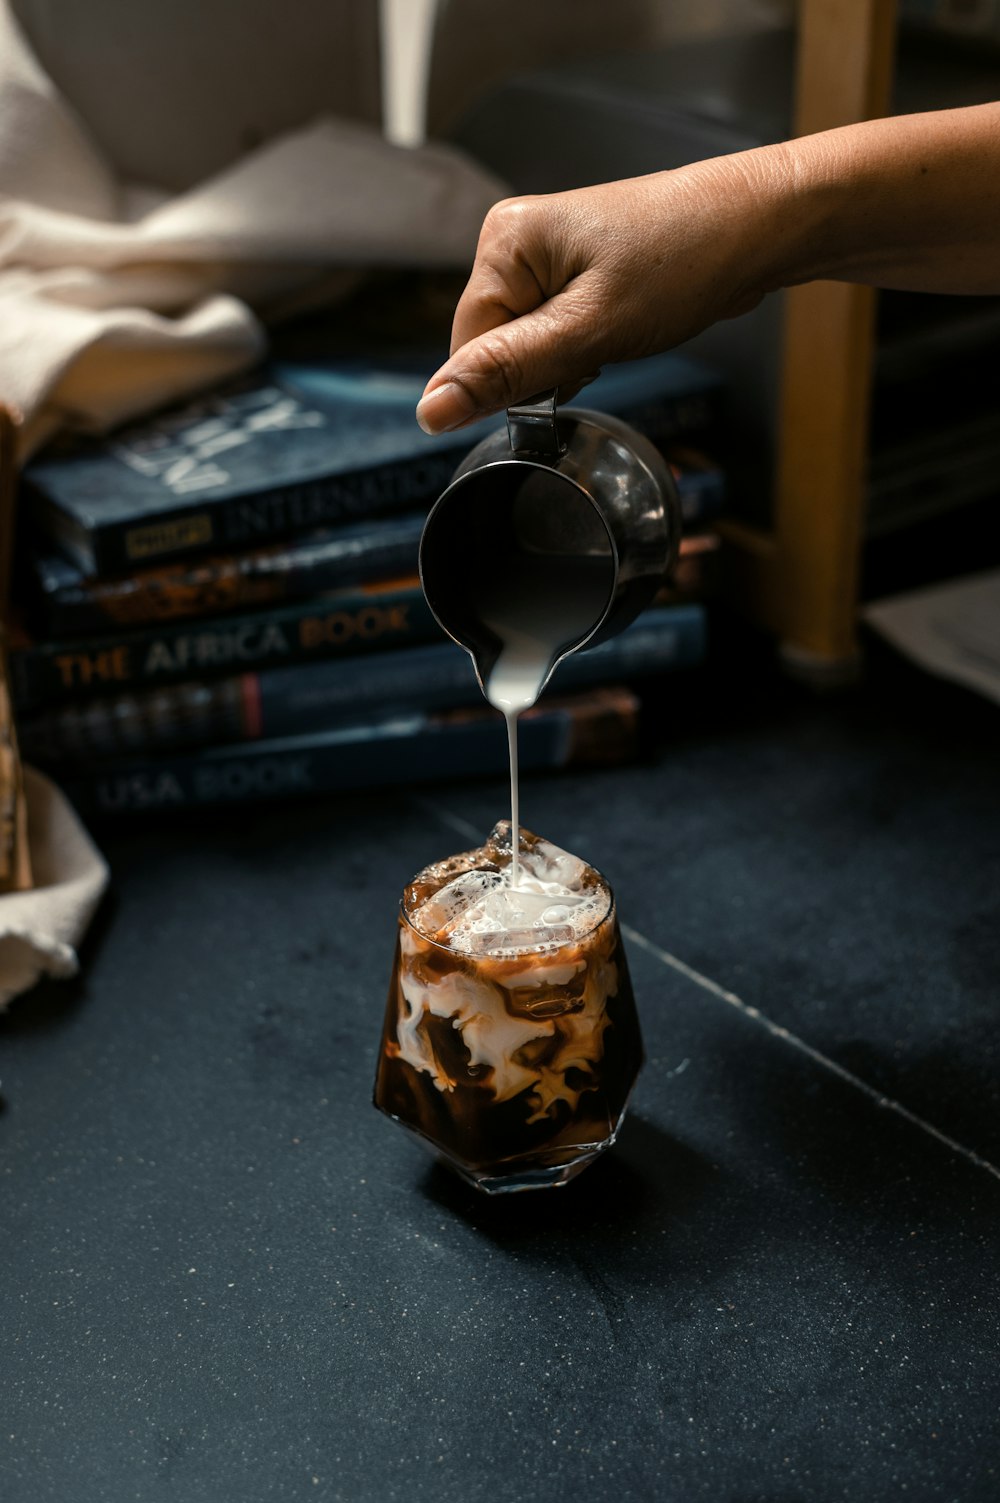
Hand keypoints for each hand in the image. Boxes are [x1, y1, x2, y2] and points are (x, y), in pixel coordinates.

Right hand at [416, 152, 786, 433]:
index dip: (512, 380)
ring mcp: (545, 257)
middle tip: (600, 347)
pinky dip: (584, 349)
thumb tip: (430, 412)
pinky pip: (555, 335)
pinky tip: (619, 330)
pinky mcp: (574, 273)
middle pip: (494, 347)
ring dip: (567, 361)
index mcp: (503, 243)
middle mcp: (513, 243)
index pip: (466, 348)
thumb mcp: (589, 332)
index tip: (568, 370)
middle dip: (542, 368)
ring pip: (527, 347)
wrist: (757, 229)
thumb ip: (506, 373)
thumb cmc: (684, 262)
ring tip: (616, 331)